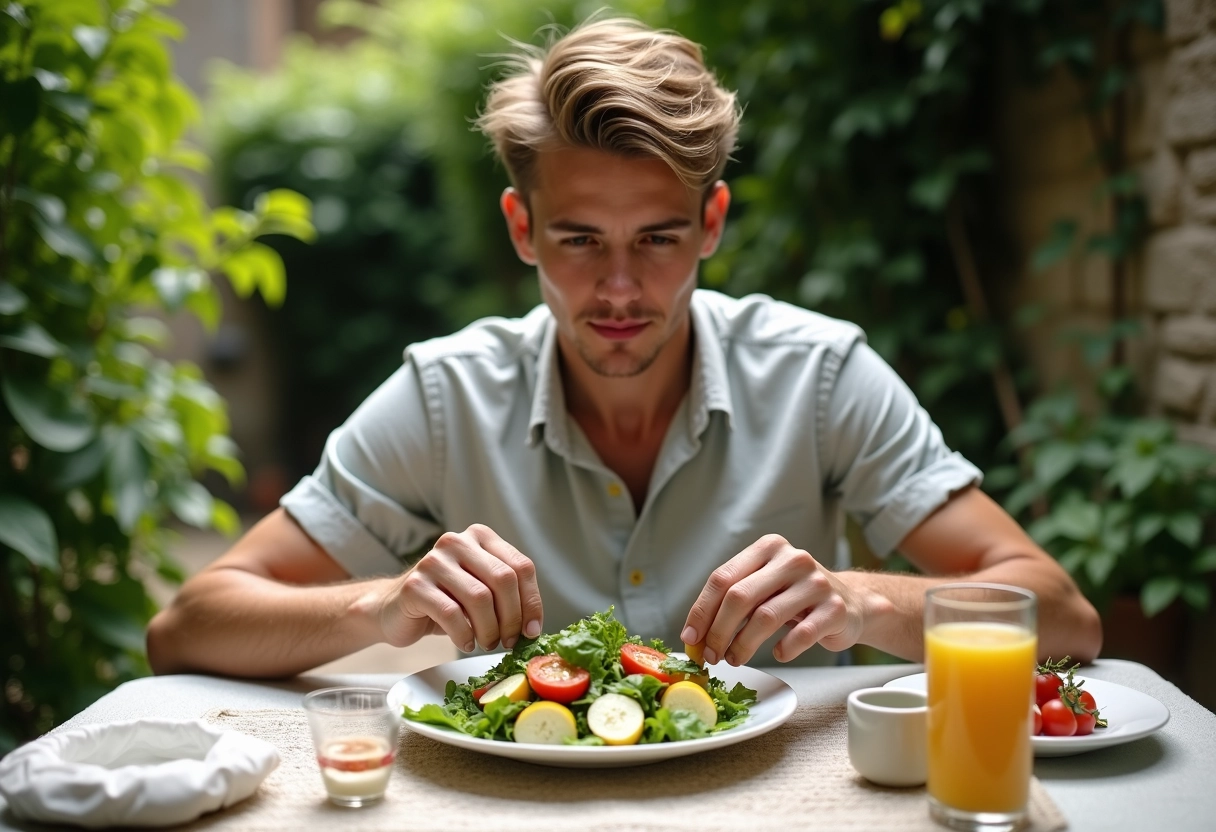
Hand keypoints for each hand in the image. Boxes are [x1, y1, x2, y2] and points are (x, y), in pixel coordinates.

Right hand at [368, 524, 542, 652]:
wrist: (394, 611)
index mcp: (480, 537)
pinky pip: (451, 614)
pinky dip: (465, 635)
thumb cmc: (445, 603)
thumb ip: (506, 597)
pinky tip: (466, 643)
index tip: (532, 631)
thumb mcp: (481, 592)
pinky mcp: (414, 585)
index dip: (532, 602)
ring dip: (490, 630)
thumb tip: (534, 628)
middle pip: (503, 580)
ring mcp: (433, 561)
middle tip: (508, 641)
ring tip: (487, 643)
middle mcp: (457, 542)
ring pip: (480, 598)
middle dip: (512, 618)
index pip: (521, 567)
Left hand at [680, 534, 865, 664]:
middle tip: (711, 655)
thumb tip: (695, 636)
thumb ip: (733, 601)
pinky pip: (800, 635)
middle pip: (740, 597)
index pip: (722, 578)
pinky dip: (783, 650)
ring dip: (743, 645)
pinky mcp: (835, 609)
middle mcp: (792, 559)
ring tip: (734, 659)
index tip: (690, 638)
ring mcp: (816, 583)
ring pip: (766, 617)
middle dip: (718, 631)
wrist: (852, 604)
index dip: (701, 611)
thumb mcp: (765, 586)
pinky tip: (778, 653)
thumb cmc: (797, 598)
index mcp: (768, 548)